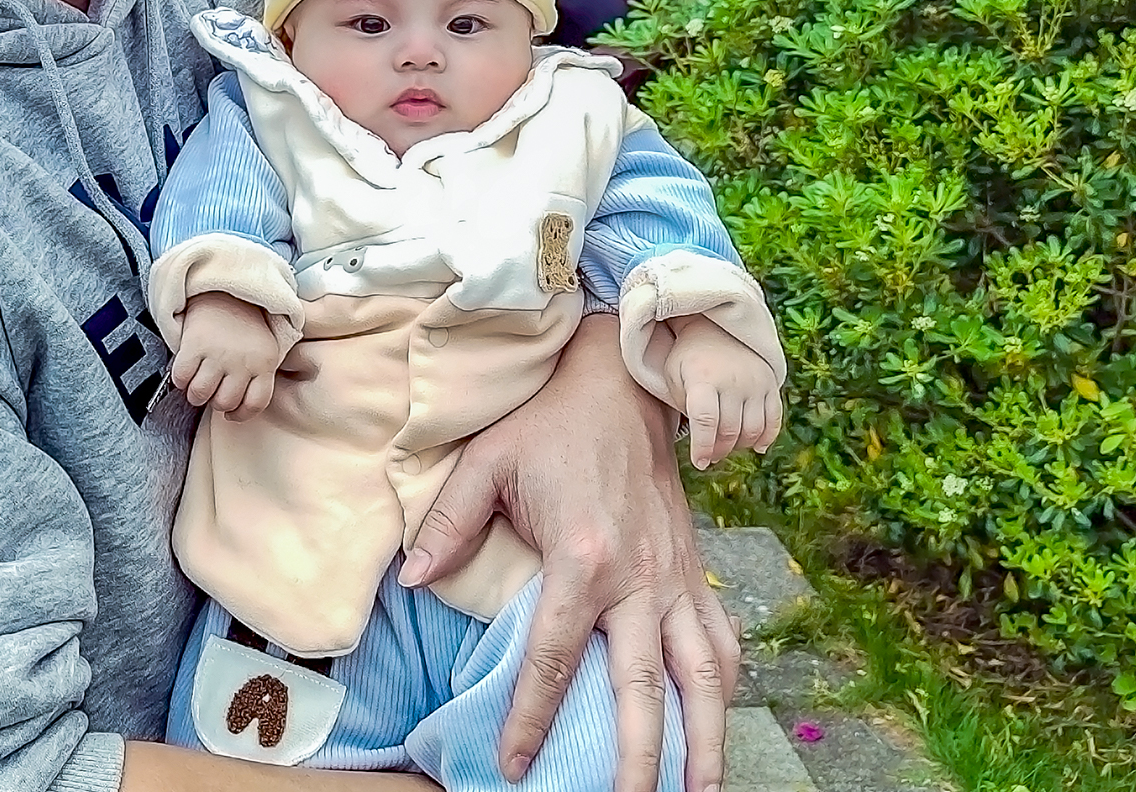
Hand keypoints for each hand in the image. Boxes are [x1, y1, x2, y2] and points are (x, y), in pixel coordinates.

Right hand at [170, 291, 283, 417]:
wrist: (224, 290)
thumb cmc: (243, 327)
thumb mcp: (263, 349)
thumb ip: (257, 378)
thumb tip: (236, 412)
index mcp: (265, 363)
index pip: (255, 404)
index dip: (240, 414)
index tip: (231, 413)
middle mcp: (243, 360)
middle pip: (224, 403)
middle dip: (214, 403)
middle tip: (212, 391)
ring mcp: (218, 353)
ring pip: (200, 395)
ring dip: (195, 395)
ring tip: (197, 384)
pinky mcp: (195, 344)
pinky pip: (181, 377)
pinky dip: (180, 380)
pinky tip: (186, 372)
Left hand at [398, 316, 737, 791]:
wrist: (619, 383)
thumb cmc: (548, 423)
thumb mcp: (486, 461)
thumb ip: (448, 523)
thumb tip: (412, 579)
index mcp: (584, 558)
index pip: (554, 659)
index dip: (531, 719)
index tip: (512, 765)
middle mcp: (639, 577)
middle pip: (644, 687)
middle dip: (638, 757)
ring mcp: (675, 576)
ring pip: (702, 673)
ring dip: (704, 737)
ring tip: (700, 791)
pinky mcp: (693, 568)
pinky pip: (720, 638)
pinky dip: (724, 686)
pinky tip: (713, 722)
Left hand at [664, 316, 784, 470]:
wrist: (713, 326)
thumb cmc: (687, 359)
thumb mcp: (673, 377)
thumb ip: (683, 408)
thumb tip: (700, 443)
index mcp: (703, 379)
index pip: (706, 420)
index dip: (703, 447)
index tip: (699, 463)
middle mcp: (733, 380)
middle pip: (730, 430)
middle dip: (718, 451)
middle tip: (710, 456)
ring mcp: (755, 382)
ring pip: (753, 430)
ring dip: (739, 446)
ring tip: (726, 446)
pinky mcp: (771, 383)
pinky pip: (774, 419)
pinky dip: (766, 438)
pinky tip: (755, 446)